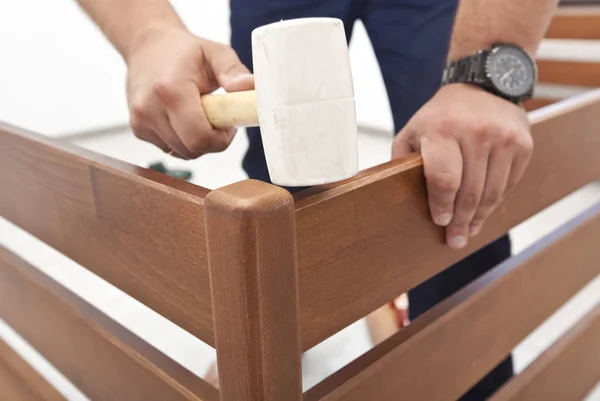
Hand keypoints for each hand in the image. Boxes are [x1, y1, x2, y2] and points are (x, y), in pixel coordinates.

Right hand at [126, 28, 253, 158]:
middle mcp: (150, 108)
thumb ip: (233, 70)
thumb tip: (249, 86)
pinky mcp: (138, 129)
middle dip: (211, 140)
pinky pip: (170, 149)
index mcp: (171, 90)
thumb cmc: (183, 51)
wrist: (147, 46)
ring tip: (198, 114)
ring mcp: (140, 121)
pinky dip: (182, 140)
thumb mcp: (215, 52)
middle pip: (193, 149)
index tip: (227, 123)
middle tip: (216, 117)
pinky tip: (182, 118)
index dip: (221, 138)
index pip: (200, 138)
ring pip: (182, 153)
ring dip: (197, 141)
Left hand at [392, 84, 532, 248]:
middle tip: (455, 240)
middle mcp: (476, 132)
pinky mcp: (523, 144)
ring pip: (492, 192)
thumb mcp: (413, 130)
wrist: (483, 84)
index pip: (444, 179)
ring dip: (479, 217)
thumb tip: (393, 194)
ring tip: (469, 231)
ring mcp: (503, 138)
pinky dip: (496, 201)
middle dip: (460, 221)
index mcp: (442, 129)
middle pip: (469, 191)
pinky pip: (509, 183)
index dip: (442, 205)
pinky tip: (485, 211)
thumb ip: (403, 160)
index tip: (440, 221)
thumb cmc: (441, 115)